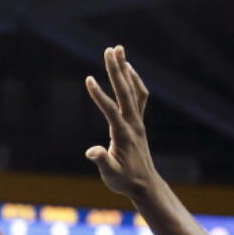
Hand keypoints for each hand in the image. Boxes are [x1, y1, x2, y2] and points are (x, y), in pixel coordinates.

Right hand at [84, 45, 158, 198]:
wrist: (145, 185)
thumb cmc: (124, 181)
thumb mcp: (111, 175)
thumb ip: (102, 161)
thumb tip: (92, 151)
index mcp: (123, 135)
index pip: (111, 111)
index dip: (99, 96)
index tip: (88, 79)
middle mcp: (133, 124)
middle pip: (125, 92)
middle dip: (116, 70)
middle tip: (109, 49)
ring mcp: (138, 121)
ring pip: (133, 90)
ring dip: (125, 69)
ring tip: (117, 50)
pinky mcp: (139, 122)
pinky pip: (139, 96)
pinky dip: (133, 81)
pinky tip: (126, 71)